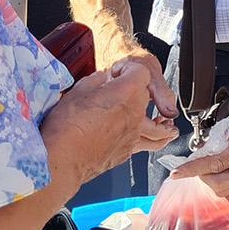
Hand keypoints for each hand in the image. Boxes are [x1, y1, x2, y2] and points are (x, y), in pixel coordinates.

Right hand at [42, 62, 178, 188]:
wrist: (62, 159)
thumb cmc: (67, 126)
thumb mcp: (78, 91)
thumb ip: (95, 81)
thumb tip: (103, 78)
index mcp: (126, 92)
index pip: (142, 73)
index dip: (130, 70)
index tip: (119, 74)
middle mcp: (136, 112)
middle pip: (149, 97)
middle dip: (142, 92)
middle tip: (128, 93)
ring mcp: (134, 134)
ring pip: (159, 129)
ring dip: (163, 124)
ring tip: (166, 123)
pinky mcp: (128, 150)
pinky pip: (146, 143)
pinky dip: (150, 139)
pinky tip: (148, 139)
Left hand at [168, 102, 228, 200]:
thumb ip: (224, 139)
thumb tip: (208, 150)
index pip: (213, 164)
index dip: (192, 169)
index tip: (177, 173)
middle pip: (217, 184)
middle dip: (203, 176)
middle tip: (200, 164)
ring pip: (225, 192)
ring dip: (212, 182)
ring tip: (211, 169)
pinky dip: (224, 187)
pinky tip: (222, 174)